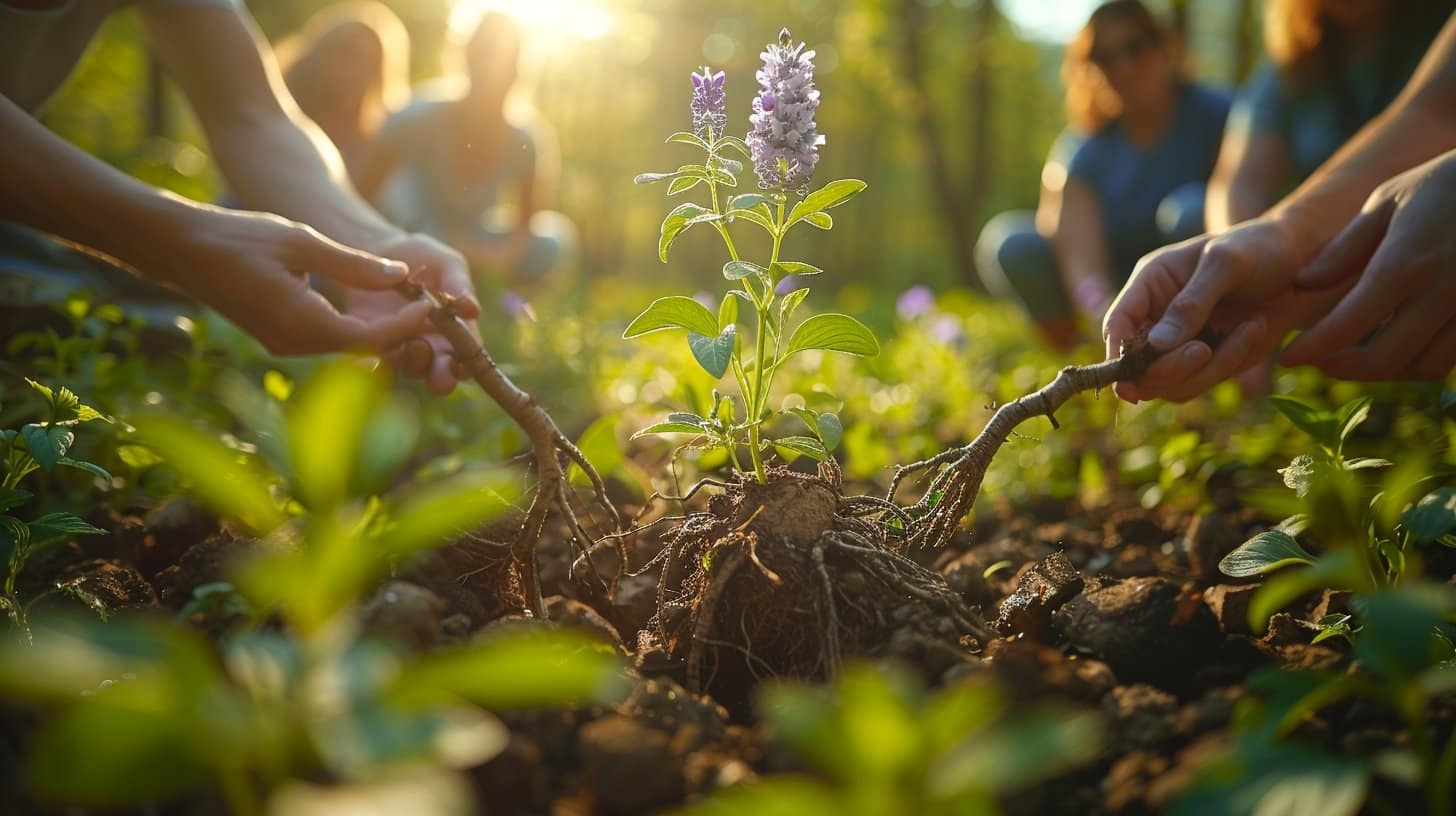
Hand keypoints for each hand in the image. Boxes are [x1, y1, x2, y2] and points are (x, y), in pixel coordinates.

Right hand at [155, 207, 434, 355]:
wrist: (181, 249)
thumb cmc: (239, 237)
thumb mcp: (304, 242)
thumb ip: (354, 264)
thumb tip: (402, 275)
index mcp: (302, 324)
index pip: (371, 341)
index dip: (407, 326)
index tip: (432, 305)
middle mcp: (295, 345)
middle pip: (363, 351)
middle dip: (400, 334)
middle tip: (433, 309)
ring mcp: (285, 345)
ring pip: (347, 348)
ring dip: (380, 332)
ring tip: (412, 306)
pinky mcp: (279, 338)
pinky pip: (328, 340)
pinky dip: (356, 327)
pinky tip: (376, 308)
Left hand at [347, 232, 481, 393]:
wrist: (379, 250)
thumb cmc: (423, 256)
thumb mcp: (446, 263)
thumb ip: (458, 284)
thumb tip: (473, 309)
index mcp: (456, 330)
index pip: (467, 356)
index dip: (467, 366)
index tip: (461, 365)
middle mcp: (431, 345)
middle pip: (440, 373)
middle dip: (441, 379)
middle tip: (439, 376)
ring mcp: (401, 347)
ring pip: (410, 369)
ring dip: (414, 365)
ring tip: (414, 345)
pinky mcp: (372, 343)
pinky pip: (376, 360)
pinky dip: (376, 363)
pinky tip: (374, 359)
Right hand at [1102, 219, 1342, 401]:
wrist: (1306, 262)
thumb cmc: (1260, 247)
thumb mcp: (1225, 264)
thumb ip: (1190, 304)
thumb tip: (1155, 346)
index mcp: (1150, 285)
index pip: (1118, 325)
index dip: (1117, 355)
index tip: (1130, 381)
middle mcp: (1158, 318)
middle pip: (1139, 367)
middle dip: (1170, 367)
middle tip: (1205, 351)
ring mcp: (1182, 342)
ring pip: (1169, 383)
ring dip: (1208, 369)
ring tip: (1249, 329)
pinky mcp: (1209, 360)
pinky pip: (1204, 382)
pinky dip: (1230, 365)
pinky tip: (1255, 331)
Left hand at [1280, 152, 1455, 380]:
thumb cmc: (1446, 183)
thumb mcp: (1390, 200)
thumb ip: (1345, 248)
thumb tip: (1300, 284)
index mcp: (1406, 262)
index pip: (1347, 324)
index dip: (1312, 349)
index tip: (1287, 357)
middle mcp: (1443, 292)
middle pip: (1385, 359)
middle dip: (1342, 369)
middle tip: (1318, 361)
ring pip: (1425, 368)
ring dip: (1384, 370)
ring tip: (1355, 355)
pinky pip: (1452, 358)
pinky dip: (1419, 362)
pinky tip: (1398, 346)